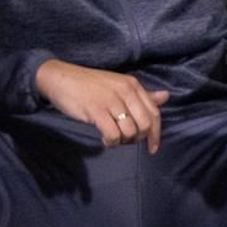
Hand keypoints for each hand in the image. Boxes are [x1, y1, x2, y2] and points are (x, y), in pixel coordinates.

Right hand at [35, 59, 169, 152]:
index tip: (152, 148)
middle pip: (145, 125)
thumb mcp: (119, 86)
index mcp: (133, 85)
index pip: (154, 113)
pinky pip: (113, 134)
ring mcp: (111, 100)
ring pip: (130, 131)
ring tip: (113, 138)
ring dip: (122, 141)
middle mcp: (125, 91)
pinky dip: (111, 142)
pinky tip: (104, 139)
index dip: (156, 134)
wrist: (61, 78)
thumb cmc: (91, 85)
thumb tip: (166, 97)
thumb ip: (142, 95)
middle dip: (138, 139)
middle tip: (125, 140)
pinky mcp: (96, 110)